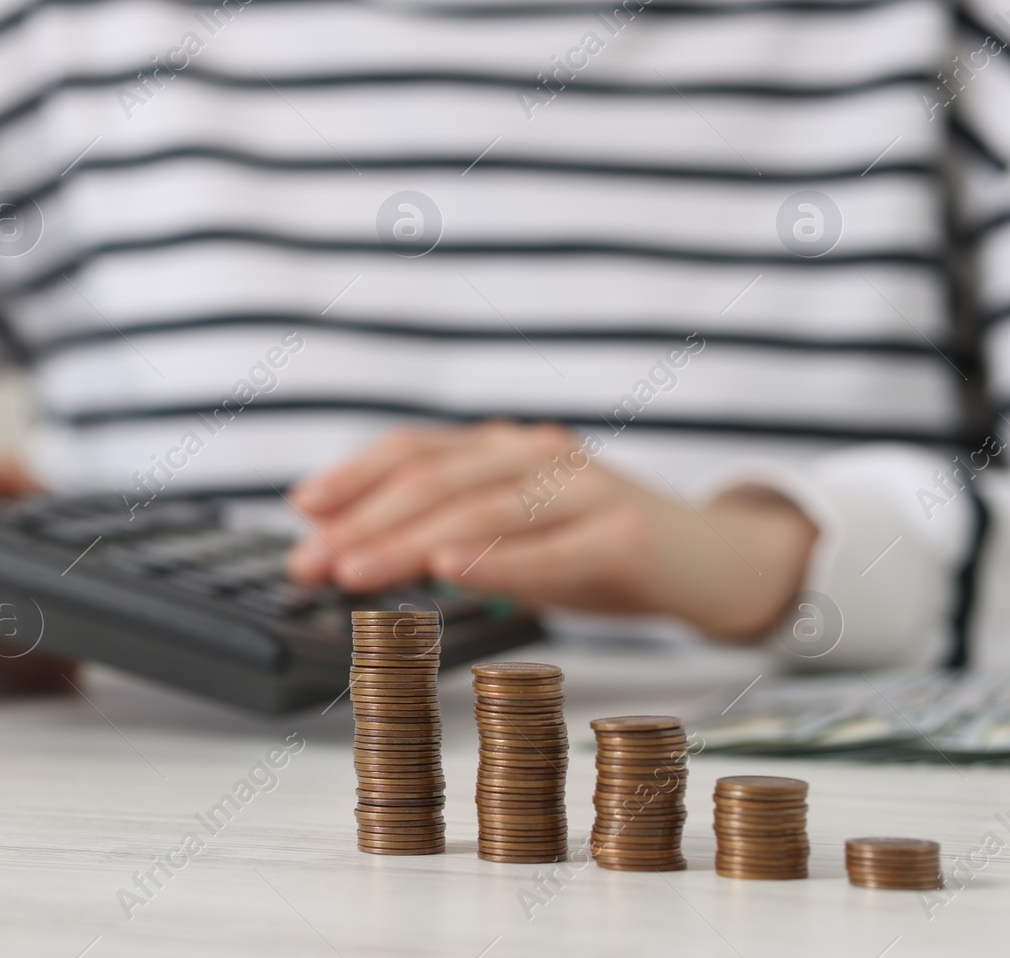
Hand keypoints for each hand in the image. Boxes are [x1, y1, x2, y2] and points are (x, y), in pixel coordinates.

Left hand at [284, 422, 817, 639]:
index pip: (415, 452)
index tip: (302, 510)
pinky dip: (499, 560)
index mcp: (505, 450)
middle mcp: (539, 456)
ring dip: (408, 542)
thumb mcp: (516, 539)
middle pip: (435, 480)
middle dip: (363, 521)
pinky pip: (553, 548)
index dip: (354, 477)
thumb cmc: (605, 549)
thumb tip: (354, 553)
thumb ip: (448, 537)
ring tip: (355, 571)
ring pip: (481, 510)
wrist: (720, 562)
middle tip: (311, 560)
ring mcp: (585, 490)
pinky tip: (452, 570)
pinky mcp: (625, 535)